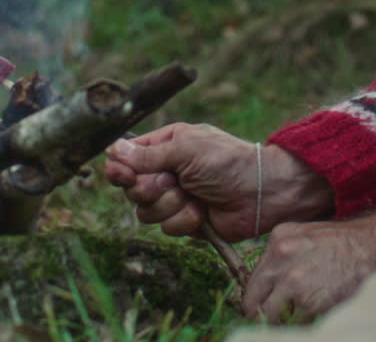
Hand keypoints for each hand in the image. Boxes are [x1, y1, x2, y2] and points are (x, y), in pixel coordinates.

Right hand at [104, 123, 331, 240]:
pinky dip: (184, 220)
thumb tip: (113, 150)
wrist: (262, 192)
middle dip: (150, 189)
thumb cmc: (227, 161)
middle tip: (171, 182)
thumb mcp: (186, 149)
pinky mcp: (185, 221)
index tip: (121, 175)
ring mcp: (175, 198)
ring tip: (193, 196)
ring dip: (170, 206)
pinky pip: (167, 229)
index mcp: (164, 146)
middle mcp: (166, 172)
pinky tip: (203, 212)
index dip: (120, 169)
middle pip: (131, 189)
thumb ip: (148, 154)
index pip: (126, 159)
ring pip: (146, 212)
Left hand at [242, 214, 375, 322]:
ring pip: (270, 316)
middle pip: (253, 301)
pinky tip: (316, 314)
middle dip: (262, 313)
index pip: (252, 281)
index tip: (264, 307)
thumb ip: (285, 256)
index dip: (257, 298)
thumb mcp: (308, 236)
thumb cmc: (349, 243)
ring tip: (299, 316)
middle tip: (274, 320)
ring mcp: (294, 282)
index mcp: (278, 240)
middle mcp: (280, 259)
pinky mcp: (310, 302)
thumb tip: (272, 285)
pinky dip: (302, 323)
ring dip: (281, 321)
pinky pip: (295, 323)